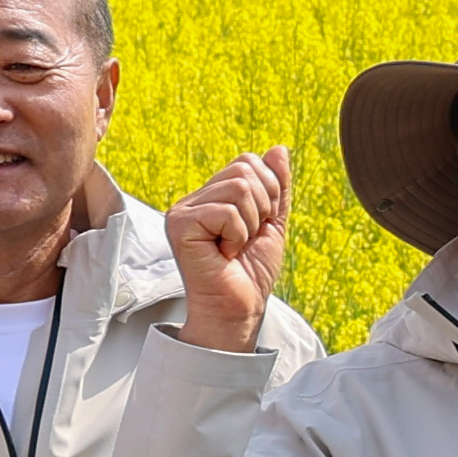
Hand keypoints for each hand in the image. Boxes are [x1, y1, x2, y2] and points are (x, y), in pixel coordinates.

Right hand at [168, 149, 293, 352]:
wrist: (239, 308)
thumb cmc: (251, 271)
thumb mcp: (273, 222)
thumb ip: (277, 187)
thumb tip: (279, 149)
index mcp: (212, 196)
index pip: (249, 161)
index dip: (270, 191)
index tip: (260, 225)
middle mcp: (193, 199)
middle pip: (245, 169)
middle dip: (263, 207)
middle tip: (246, 238)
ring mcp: (182, 210)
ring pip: (239, 187)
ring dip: (250, 223)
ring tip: (234, 246)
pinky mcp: (179, 224)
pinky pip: (227, 211)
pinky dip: (237, 234)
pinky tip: (223, 253)